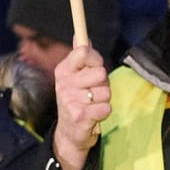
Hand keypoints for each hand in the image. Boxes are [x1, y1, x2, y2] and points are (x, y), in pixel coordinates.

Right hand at [53, 45, 111, 169]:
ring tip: (92, 105)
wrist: (69, 133)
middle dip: (103, 84)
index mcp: (63, 70)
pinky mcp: (80, 117)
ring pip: (106, 91)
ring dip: (104, 100)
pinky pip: (106, 107)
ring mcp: (71, 100)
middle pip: (100, 73)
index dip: (96, 59)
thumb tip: (80, 35)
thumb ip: (80, 56)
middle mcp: (64, 84)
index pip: (84, 52)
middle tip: (93, 92)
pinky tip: (95, 115)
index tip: (94, 67)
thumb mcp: (75, 77)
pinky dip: (104, 112)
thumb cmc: (77, 100)